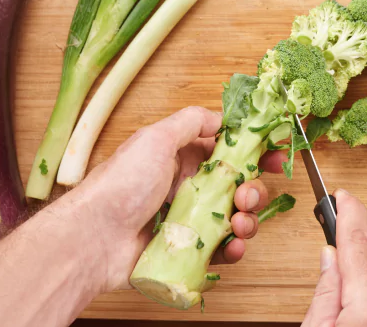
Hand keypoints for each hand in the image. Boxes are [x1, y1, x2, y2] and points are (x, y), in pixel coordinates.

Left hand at [74, 106, 284, 292]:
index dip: (252, 151)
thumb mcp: (155, 138)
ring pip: (232, 216)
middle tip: (248, 193)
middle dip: (252, 187)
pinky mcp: (185, 248)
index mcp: (180, 157)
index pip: (226, 150)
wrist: (93, 238)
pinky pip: (219, 247)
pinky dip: (233, 247)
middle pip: (235, 184)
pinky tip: (233, 245)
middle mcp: (186, 186)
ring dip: (247, 217)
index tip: (273, 154)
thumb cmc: (120, 185)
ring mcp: (187, 218)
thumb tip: (221, 117)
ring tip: (240, 221)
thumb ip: (190, 122)